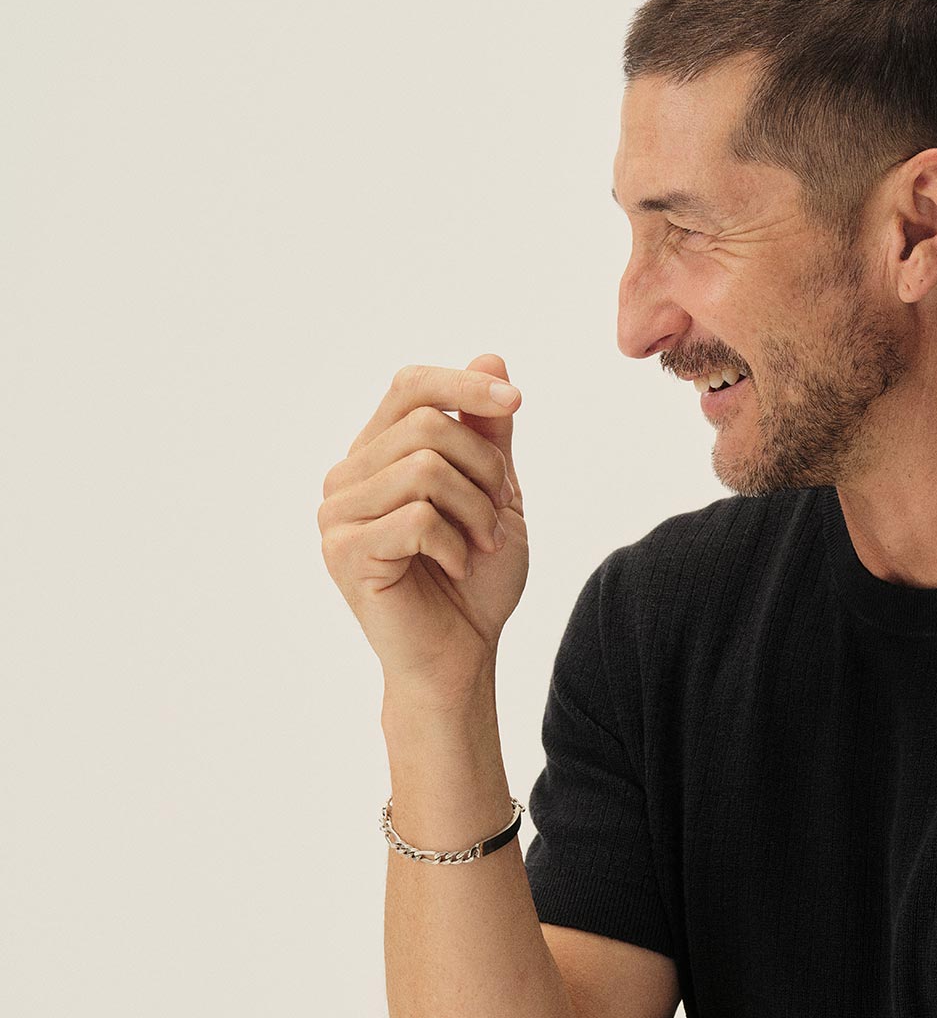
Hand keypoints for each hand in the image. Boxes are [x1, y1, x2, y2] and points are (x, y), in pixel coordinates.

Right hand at [317, 353, 528, 707]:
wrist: (461, 658)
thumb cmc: (475, 583)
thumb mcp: (496, 495)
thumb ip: (488, 433)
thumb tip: (491, 359)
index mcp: (376, 455)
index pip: (408, 386)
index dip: (463, 385)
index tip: (516, 402)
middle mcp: (347, 477)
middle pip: (425, 424)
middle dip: (484, 468)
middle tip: (500, 516)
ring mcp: (338, 515)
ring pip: (423, 469)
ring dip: (475, 509)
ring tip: (483, 545)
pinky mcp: (345, 552)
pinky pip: (416, 518)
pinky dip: (455, 543)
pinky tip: (457, 566)